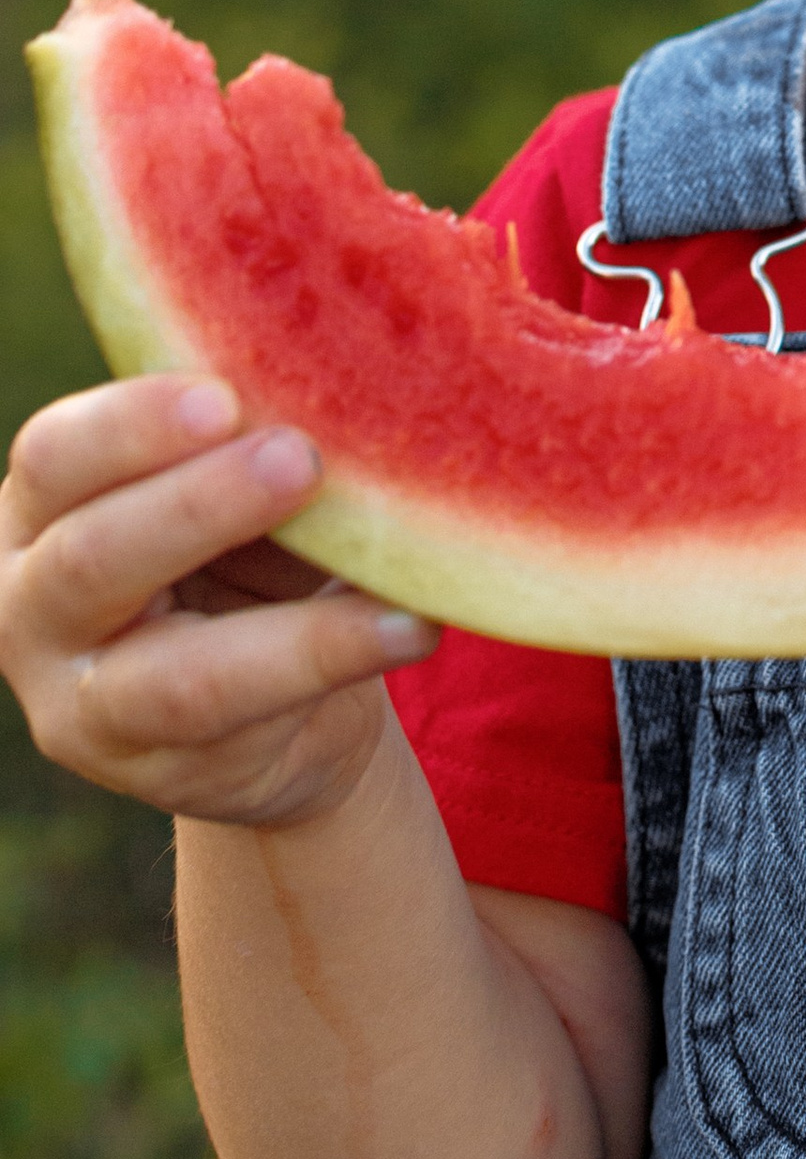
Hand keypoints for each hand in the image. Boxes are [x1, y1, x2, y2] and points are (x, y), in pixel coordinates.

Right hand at [0, 376, 437, 828]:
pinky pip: (248, 723)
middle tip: (300, 459)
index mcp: (42, 507)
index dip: (132, 424)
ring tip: (389, 579)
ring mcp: (81, 707)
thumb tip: (350, 386)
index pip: (55, 456)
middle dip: (198, 506)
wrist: (272, 704)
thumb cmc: (246, 552)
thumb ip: (253, 444)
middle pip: (89, 559)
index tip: (225, 396)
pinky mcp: (157, 772)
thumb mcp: (234, 493)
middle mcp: (31, 607)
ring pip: (171, 676)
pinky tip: (414, 628)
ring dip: (290, 627)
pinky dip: (338, 664)